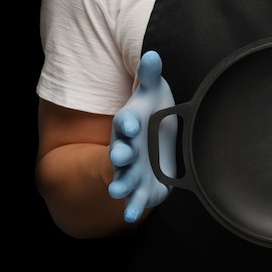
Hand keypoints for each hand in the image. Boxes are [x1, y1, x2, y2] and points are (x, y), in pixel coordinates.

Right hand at [108, 51, 176, 222]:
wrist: (153, 144)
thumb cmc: (152, 117)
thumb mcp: (152, 94)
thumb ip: (150, 76)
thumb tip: (152, 54)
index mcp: (129, 126)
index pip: (126, 123)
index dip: (128, 122)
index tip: (132, 121)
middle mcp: (126, 149)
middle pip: (120, 152)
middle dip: (120, 154)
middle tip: (121, 156)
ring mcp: (131, 170)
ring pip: (123, 178)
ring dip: (120, 184)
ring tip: (117, 191)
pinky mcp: (141, 188)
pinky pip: (136, 200)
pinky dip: (133, 208)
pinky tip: (132, 217)